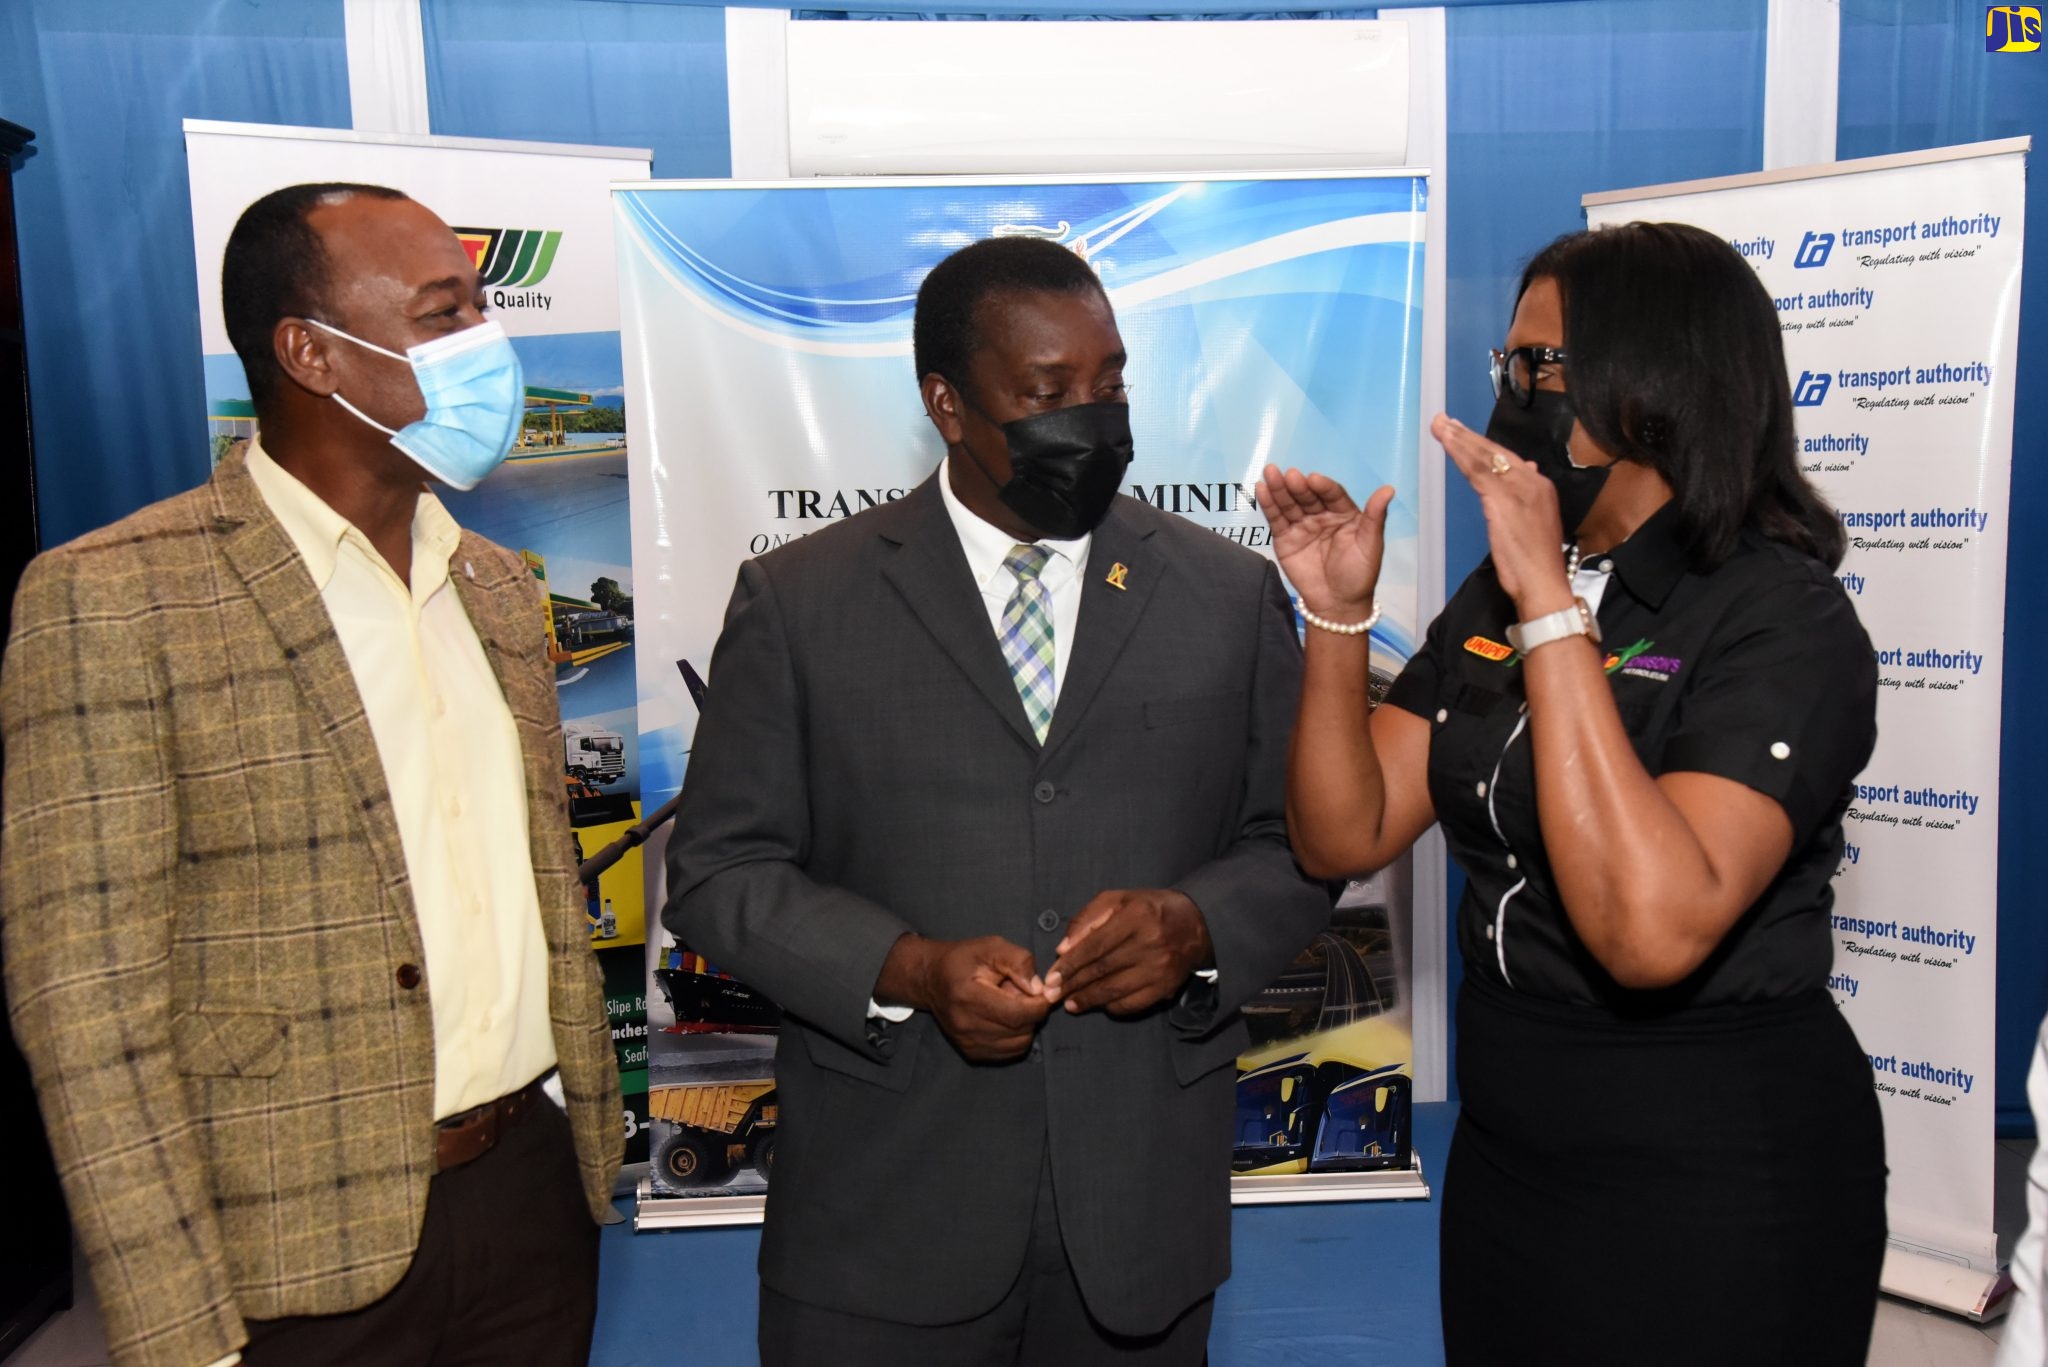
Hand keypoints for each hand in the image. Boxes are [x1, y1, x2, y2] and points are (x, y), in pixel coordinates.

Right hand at [875, 934, 1049, 1061]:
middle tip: (1021, 993)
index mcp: (968, 996)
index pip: (1017, 1013)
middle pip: (1021, 1030)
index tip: (1043, 991)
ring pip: (1020, 1044)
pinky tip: (1005, 1018)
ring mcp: (967, 1042)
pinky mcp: (971, 1052)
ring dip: (1025, 1025)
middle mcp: (965, 1025)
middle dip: (1032, 1012)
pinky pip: (1010, 1052)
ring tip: (1011, 1005)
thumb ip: (1019, 962)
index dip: (1039, 1004)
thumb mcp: (992, 947)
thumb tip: (1039, 989)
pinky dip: (1016, 1037)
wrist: (931, 979)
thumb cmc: (964, 960)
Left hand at [1044, 890, 1212, 1015]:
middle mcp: (1150, 943)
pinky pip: (1133, 1003)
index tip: (1051, 977)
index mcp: (1136, 916)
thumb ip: (1087, 920)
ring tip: (1070, 1004)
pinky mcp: (1167, 986)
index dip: (1070, 964)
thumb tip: (1063, 949)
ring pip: (1115, 990)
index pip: (1095, 946)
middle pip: (1102, 970)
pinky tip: (1098, 1005)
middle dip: (1073, 985)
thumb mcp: (1117, 900)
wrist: (1195, 924)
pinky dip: (1112, 1006)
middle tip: (1053, 995)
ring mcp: (1160, 968)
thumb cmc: (1148, 909)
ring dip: (1088, 1000)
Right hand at [1253, 465, 1394, 621]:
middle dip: (1297, 486)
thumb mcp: (1371, 545)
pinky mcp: (1285, 538)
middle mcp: (1322, 515)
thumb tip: (1389, 489)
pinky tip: (1261, 489)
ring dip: (1279, 489)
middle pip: (1308, 496)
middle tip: (1289, 476)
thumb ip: (1375, 516)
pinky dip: (1268, 504)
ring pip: (1290, 504)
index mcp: (1344, 513)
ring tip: (1269, 473)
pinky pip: (1276, 519)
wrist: (1338, 604)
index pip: (1332, 494)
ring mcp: (1302, 525)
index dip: (1323, 486)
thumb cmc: (1359, 574)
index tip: (1313, 479)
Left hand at [1429, 414, 1571, 616]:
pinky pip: (1478, 473)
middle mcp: (1533, 482)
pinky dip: (1461, 455)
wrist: (1544, 584)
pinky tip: (1448, 445)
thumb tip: (1527, 468)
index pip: (1507, 458)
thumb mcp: (1535, 523)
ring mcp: (1519, 490)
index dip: (1482, 444)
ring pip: (1485, 458)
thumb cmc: (1536, 562)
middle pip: (1495, 453)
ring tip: (1440, 426)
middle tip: (1443, 420)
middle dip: (1467, 435)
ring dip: (1460, 440)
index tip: (1462, 432)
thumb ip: (1527, 496)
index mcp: (1540, 486)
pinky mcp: (1503, 502)